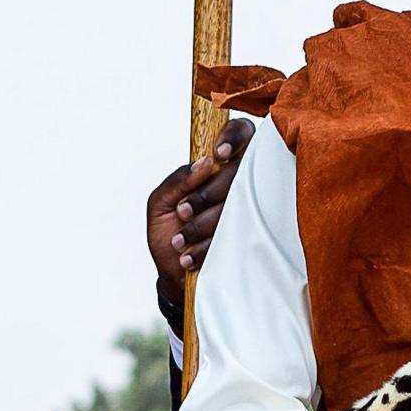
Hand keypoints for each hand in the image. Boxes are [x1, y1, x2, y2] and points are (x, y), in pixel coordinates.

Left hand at [147, 118, 253, 305]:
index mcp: (215, 167)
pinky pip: (238, 233)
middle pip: (239, 172)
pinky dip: (207, 247)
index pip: (241, 134)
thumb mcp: (158, 205)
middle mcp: (237, 184)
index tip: (218, 156)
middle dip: (206, 194)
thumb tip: (205, 162)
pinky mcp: (252, 236)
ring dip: (203, 224)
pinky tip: (190, 256)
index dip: (234, 137)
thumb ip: (177, 180)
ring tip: (180, 242)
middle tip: (182, 212)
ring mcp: (248, 210)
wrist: (173, 276)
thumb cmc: (167, 234)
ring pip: (238, 204)